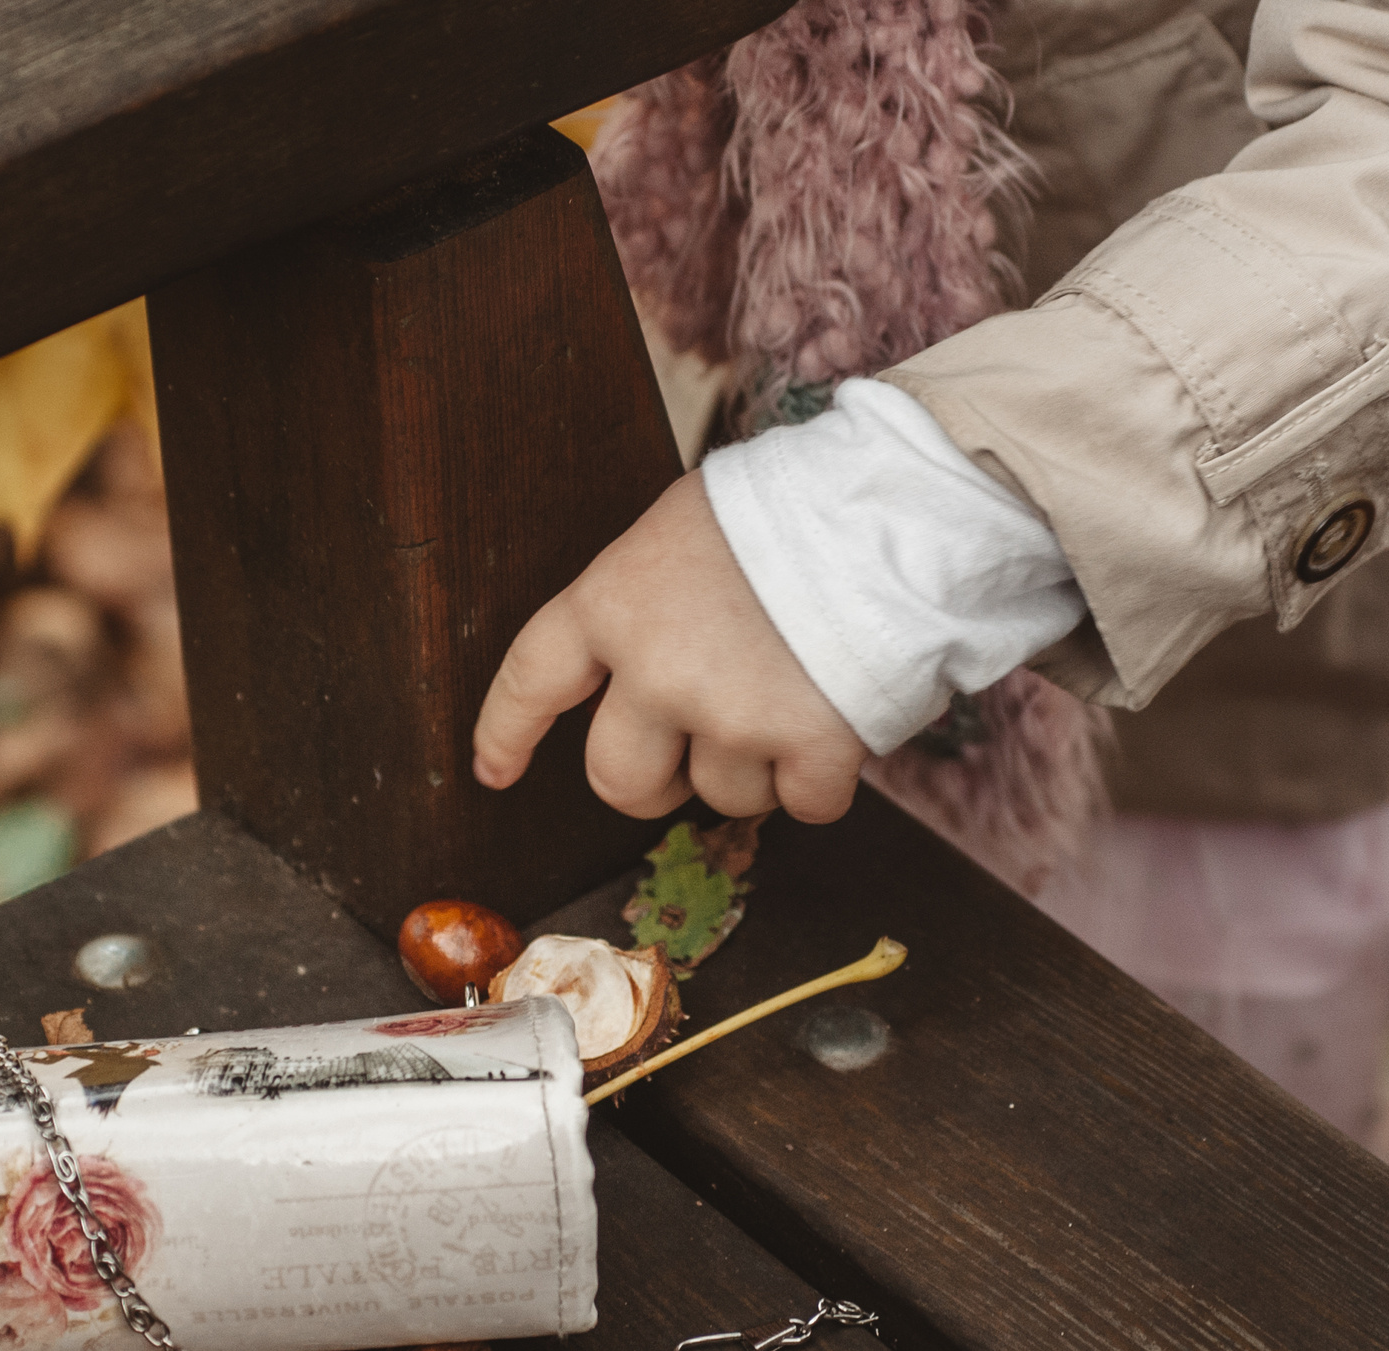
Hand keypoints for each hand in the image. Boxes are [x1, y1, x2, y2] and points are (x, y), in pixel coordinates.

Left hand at [473, 472, 868, 821]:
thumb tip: (640, 674)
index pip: (531, 681)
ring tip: (793, 695)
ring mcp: (733, 714)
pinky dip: (822, 778)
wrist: (895, 506)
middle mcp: (657, 670)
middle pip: (618, 781)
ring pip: (722, 797)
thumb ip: (645, 603)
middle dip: (654, 782)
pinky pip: (804, 805)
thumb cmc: (792, 506)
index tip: (493, 771)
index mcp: (613, 603)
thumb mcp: (682, 529)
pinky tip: (839, 719)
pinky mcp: (810, 747)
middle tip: (693, 756)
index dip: (506, 734)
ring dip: (755, 767)